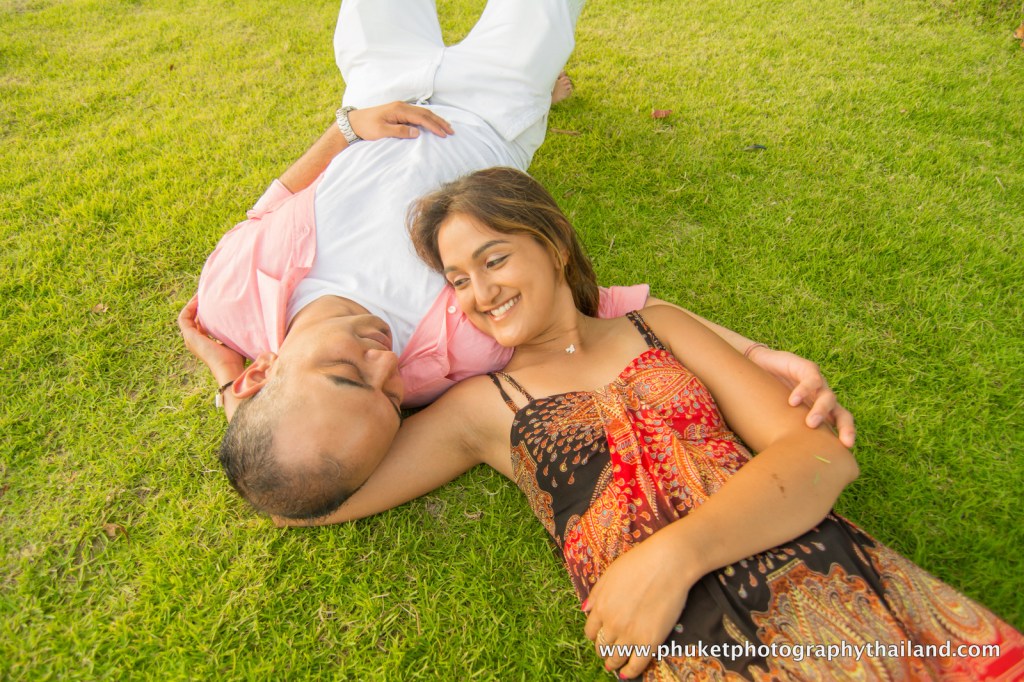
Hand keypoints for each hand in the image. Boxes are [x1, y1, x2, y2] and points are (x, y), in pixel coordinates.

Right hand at [177, 295, 244, 382]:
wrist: (229, 368)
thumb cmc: (236, 358)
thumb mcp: (234, 340)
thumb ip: (234, 331)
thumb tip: (245, 319)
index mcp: (205, 343)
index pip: (202, 324)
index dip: (205, 312)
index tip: (214, 300)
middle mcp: (195, 341)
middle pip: (193, 319)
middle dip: (199, 306)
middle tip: (207, 293)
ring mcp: (190, 339)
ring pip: (186, 317)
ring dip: (192, 304)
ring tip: (201, 294)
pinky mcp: (189, 336)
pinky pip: (183, 318)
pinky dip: (189, 308)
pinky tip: (198, 300)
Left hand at [348, 101, 453, 141]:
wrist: (354, 122)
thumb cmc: (367, 127)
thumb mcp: (382, 131)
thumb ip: (400, 131)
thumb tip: (417, 132)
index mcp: (399, 110)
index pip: (421, 118)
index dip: (434, 126)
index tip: (444, 134)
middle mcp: (402, 106)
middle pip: (425, 113)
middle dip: (439, 122)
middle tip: (451, 131)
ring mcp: (400, 108)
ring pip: (422, 113)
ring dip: (435, 120)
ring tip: (446, 127)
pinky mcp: (399, 112)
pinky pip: (417, 114)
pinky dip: (427, 119)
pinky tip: (433, 123)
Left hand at [582, 536, 697, 678]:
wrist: (667, 564)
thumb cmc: (639, 563)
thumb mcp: (609, 574)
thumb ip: (596, 594)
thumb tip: (585, 610)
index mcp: (601, 607)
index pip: (590, 631)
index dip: (594, 636)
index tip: (599, 637)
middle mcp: (612, 624)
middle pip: (602, 646)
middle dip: (603, 650)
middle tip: (607, 652)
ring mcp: (630, 635)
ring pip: (616, 658)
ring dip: (613, 663)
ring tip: (614, 665)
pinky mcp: (650, 642)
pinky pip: (636, 665)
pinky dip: (630, 672)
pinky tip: (627, 673)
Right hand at [746, 346, 855, 447]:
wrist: (755, 366)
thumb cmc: (765, 396)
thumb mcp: (777, 416)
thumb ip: (782, 432)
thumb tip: (778, 461)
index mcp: (819, 411)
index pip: (839, 424)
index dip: (846, 435)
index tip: (847, 450)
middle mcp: (821, 398)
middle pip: (842, 413)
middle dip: (846, 427)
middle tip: (844, 441)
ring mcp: (816, 383)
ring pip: (828, 397)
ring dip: (821, 411)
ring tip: (810, 423)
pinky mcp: (805, 368)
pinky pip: (811, 380)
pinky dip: (804, 390)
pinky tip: (793, 401)